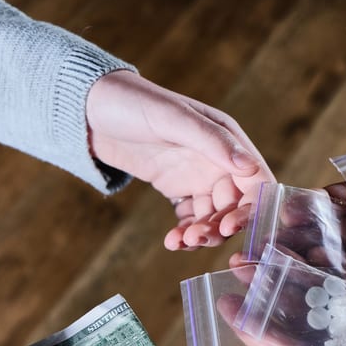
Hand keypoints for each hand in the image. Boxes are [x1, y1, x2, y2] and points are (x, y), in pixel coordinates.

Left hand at [86, 70, 274, 249]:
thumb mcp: (174, 119)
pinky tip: (172, 241)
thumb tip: (250, 167)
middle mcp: (218, 160)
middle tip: (196, 238)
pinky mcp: (177, 189)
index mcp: (227, 139)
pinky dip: (185, 233)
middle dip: (221, 226)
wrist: (89, 110)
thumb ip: (213, 142)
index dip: (250, 207)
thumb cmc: (133, 103)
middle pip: (236, 205)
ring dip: (202, 234)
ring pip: (214, 217)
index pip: (256, 180)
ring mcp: (197, 176)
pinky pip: (191, 219)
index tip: (230, 227)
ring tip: (179, 241)